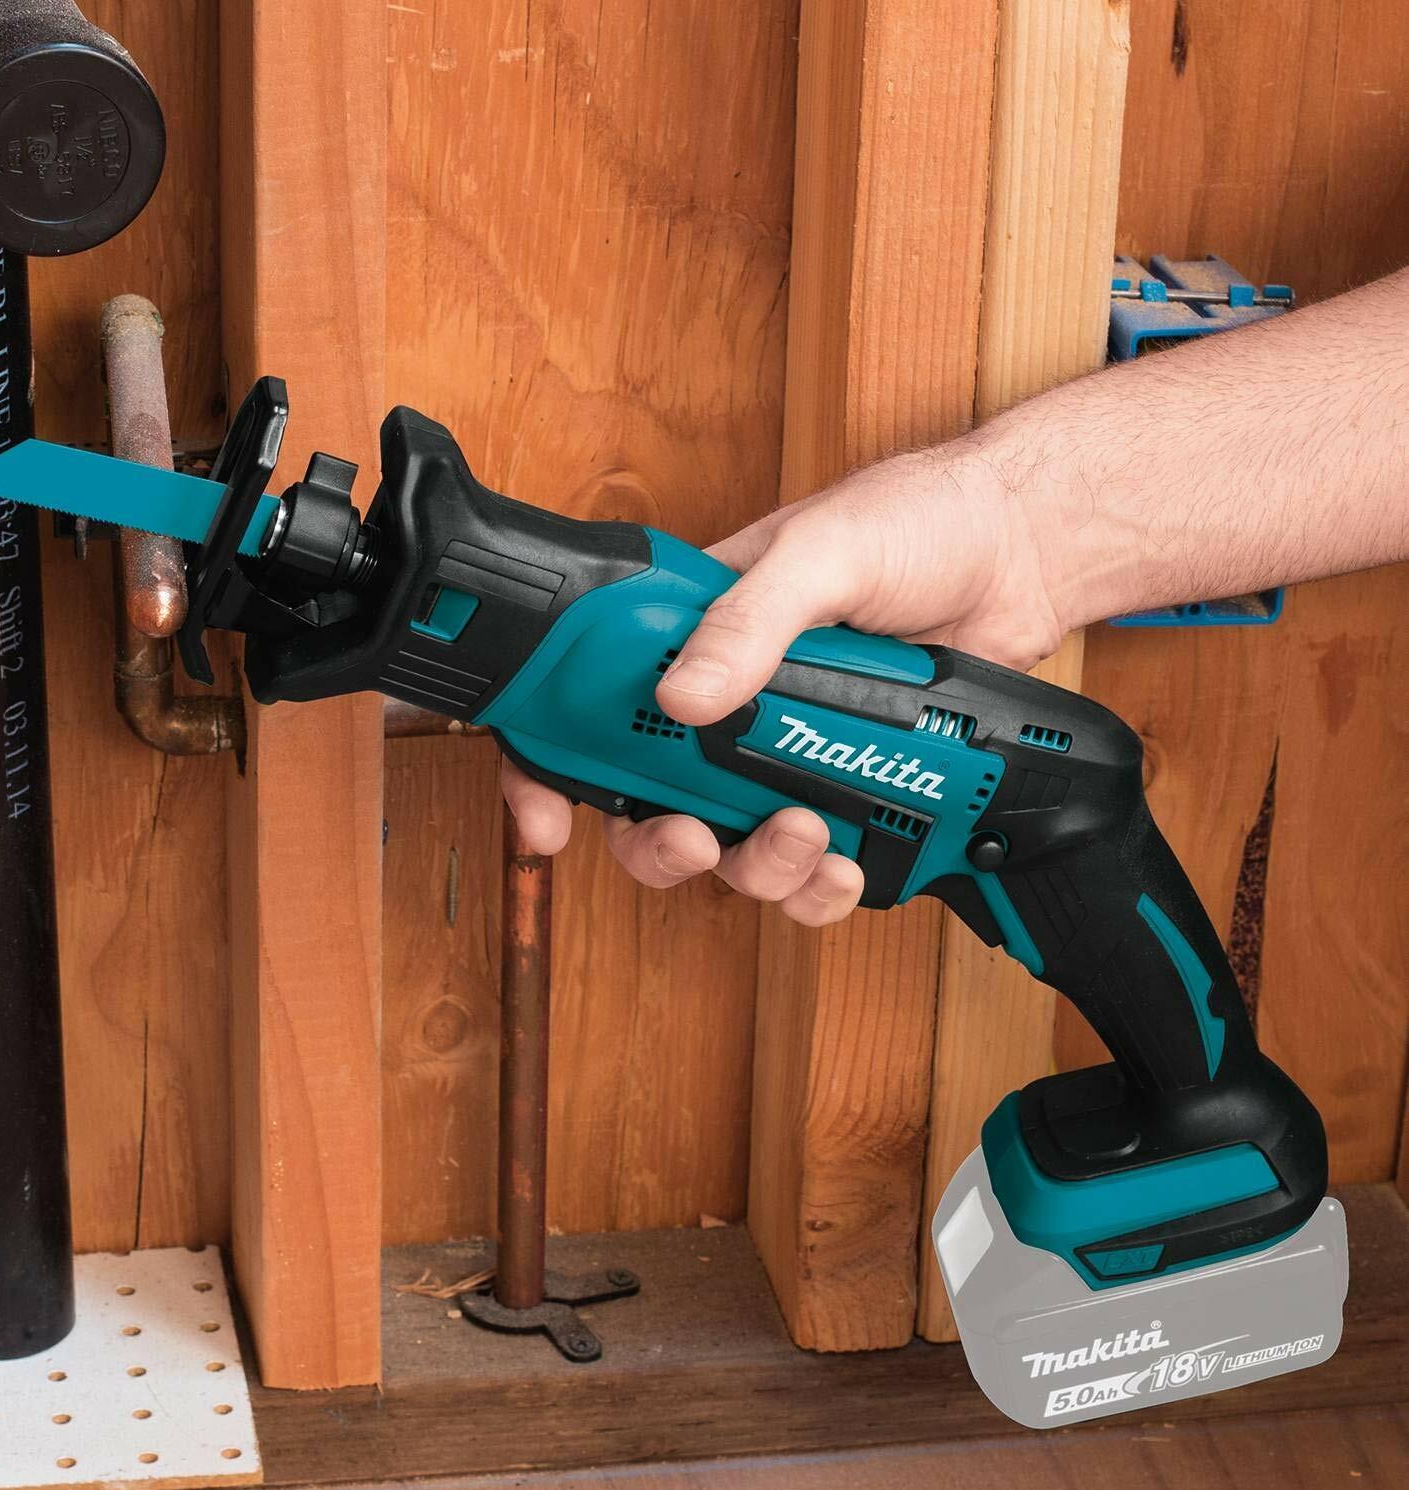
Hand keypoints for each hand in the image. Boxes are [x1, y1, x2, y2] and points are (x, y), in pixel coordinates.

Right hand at [502, 443, 1067, 923]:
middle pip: (653, 803)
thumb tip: (684, 697)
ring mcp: (791, 753)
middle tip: (698, 842)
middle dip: (664, 844)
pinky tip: (846, 866)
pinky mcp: (853, 789)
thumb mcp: (823, 552)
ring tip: (804, 837)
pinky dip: (823, 886)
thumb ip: (749, 621)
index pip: (594, 704)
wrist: (1024, 552)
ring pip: (735, 848)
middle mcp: (731, 702)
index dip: (556, 768)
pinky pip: (815, 866)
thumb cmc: (917, 520)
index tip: (546, 821)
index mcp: (695, 632)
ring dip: (758, 867)